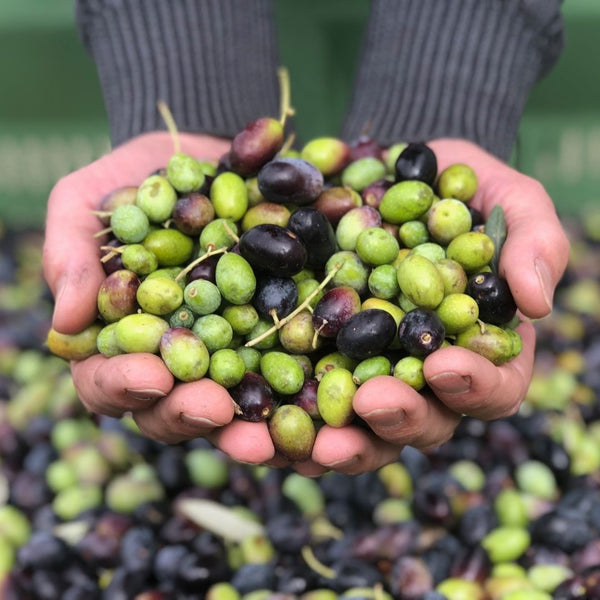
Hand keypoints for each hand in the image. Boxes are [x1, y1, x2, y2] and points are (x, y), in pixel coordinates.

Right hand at [43, 132, 280, 463]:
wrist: (207, 158)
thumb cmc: (135, 181)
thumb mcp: (86, 203)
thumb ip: (72, 256)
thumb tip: (68, 321)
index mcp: (118, 337)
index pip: (107, 379)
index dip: (124, 385)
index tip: (152, 375)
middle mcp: (170, 357)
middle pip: (170, 407)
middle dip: (190, 412)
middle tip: (215, 408)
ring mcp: (223, 353)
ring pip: (229, 406)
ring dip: (247, 428)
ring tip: (268, 438)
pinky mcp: (270, 338)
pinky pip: (283, 374)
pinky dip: (297, 394)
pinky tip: (314, 403)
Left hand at [290, 138, 569, 476]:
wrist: (386, 174)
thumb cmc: (457, 188)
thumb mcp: (506, 199)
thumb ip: (532, 240)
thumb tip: (536, 302)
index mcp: (476, 347)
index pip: (490, 387)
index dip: (473, 386)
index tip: (443, 365)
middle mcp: (421, 374)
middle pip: (419, 422)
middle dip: (396, 419)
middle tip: (370, 403)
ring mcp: (366, 371)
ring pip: (356, 428)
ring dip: (333, 443)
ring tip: (307, 444)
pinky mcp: (315, 359)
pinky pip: (298, 401)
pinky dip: (280, 420)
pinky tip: (251, 428)